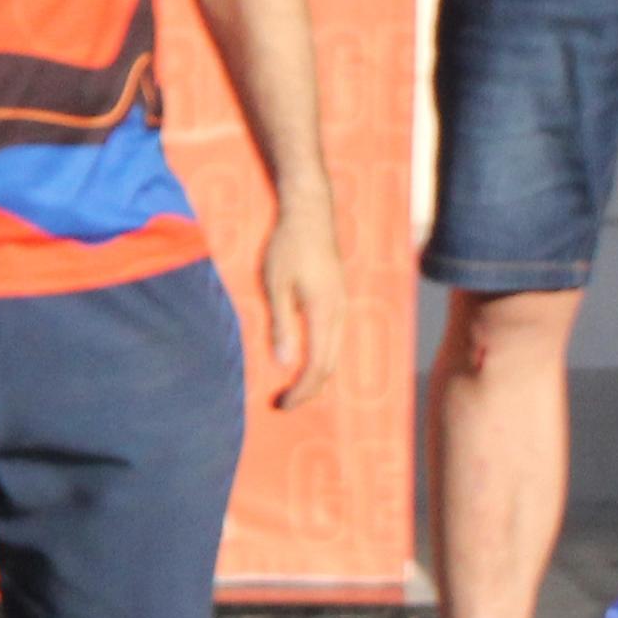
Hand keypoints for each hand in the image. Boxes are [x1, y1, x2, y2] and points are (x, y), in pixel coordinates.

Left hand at [257, 203, 350, 409]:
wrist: (310, 212)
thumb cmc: (287, 246)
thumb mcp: (276, 285)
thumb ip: (282, 325)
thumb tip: (285, 363)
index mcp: (324, 313)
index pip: (318, 366)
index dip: (301, 390)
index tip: (282, 405)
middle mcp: (339, 313)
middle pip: (331, 365)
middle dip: (309, 389)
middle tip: (284, 403)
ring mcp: (342, 305)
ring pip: (335, 352)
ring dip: (316, 374)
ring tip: (293, 386)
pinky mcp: (337, 298)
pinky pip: (334, 338)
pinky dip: (321, 356)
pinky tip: (305, 358)